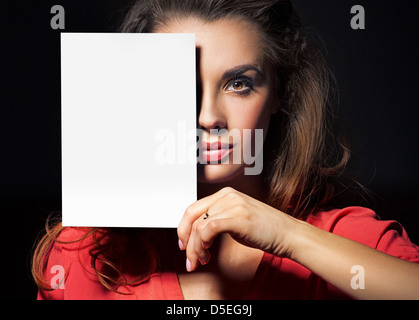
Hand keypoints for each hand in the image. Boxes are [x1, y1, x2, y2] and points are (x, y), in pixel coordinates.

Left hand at [177, 187, 300, 271]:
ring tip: (202, 260)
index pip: (193, 208)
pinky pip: (209, 229)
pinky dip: (203, 244)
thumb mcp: (236, 218)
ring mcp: (233, 205)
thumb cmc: (264, 229)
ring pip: (198, 226)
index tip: (183, 244)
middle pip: (192, 216)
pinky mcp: (238, 218)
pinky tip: (208, 253)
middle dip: (185, 240)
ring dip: (195, 248)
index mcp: (225, 194)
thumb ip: (217, 219)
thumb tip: (196, 233)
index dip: (182, 228)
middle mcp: (227, 196)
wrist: (288, 234)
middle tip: (189, 259)